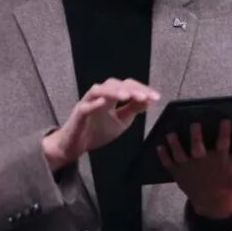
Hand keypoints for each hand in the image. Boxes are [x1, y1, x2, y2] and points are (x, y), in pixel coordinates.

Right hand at [43, 78, 159, 169]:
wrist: (75, 146)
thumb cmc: (97, 131)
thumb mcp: (121, 121)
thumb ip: (133, 110)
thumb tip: (148, 100)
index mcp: (111, 97)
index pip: (127, 87)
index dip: (142, 90)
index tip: (156, 97)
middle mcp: (99, 96)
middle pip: (115, 84)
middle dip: (131, 89)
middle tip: (145, 96)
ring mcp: (88, 102)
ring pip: (99, 90)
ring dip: (114, 91)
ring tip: (127, 96)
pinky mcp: (78, 113)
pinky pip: (85, 106)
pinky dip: (94, 103)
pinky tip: (103, 102)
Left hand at [158, 120, 231, 219]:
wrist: (212, 201)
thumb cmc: (227, 180)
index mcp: (219, 161)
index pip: (223, 144)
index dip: (225, 133)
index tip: (225, 120)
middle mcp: (203, 163)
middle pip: (198, 148)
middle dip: (196, 137)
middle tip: (195, 124)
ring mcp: (189, 169)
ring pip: (180, 155)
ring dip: (175, 144)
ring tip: (171, 134)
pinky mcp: (178, 173)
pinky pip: (169, 164)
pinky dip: (163, 156)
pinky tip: (159, 146)